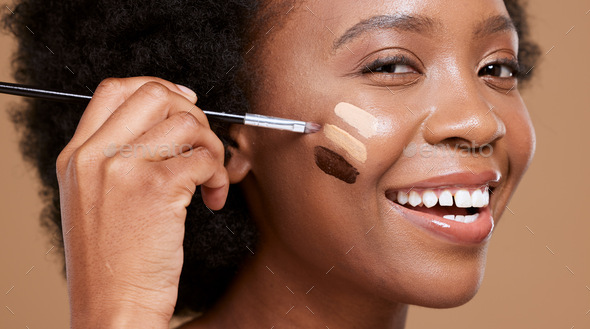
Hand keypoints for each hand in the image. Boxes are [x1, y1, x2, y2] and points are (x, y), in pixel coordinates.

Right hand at [56, 77, 228, 327]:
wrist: (113, 307)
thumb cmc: (114, 262)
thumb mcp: (94, 200)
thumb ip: (118, 159)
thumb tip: (167, 125)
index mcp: (77, 156)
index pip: (115, 90)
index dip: (159, 88)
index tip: (185, 103)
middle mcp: (95, 156)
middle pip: (155, 94)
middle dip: (192, 113)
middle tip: (201, 144)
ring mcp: (123, 169)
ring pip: (186, 123)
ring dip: (212, 147)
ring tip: (210, 178)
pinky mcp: (156, 190)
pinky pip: (203, 158)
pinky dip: (220, 175)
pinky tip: (213, 198)